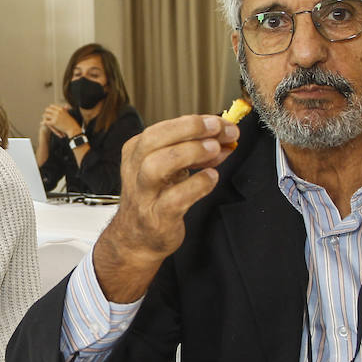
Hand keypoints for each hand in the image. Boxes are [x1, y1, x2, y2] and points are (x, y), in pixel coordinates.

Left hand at [40, 104, 79, 138]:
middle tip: (45, 114)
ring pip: (46, 115)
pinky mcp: (54, 123)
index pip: (52, 106)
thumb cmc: (70, 121)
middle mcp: (58, 112)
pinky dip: (43, 123)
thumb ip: (65, 109)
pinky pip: (46, 122)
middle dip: (46, 112)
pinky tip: (42, 123)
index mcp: (60, 109)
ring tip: (43, 119)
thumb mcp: (67, 113)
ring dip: (44, 117)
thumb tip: (66, 105)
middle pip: (47, 110)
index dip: (49, 108)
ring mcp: (56, 117)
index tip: (48, 110)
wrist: (72, 127)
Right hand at [93, 114, 237, 302]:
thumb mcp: (173, 169)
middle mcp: (135, 169)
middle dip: (189, 129)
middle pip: (154, 139)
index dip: (194, 121)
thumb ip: (197, 152)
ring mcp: (144, 194)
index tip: (221, 123)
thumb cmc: (155, 198)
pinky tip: (211, 177)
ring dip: (189, 153)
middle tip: (217, 130)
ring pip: (156, 165)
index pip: (163, 127)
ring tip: (214, 150)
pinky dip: (197, 185)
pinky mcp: (156, 217)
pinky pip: (174, 198)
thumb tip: (226, 137)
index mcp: (137, 151)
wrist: (138, 239)